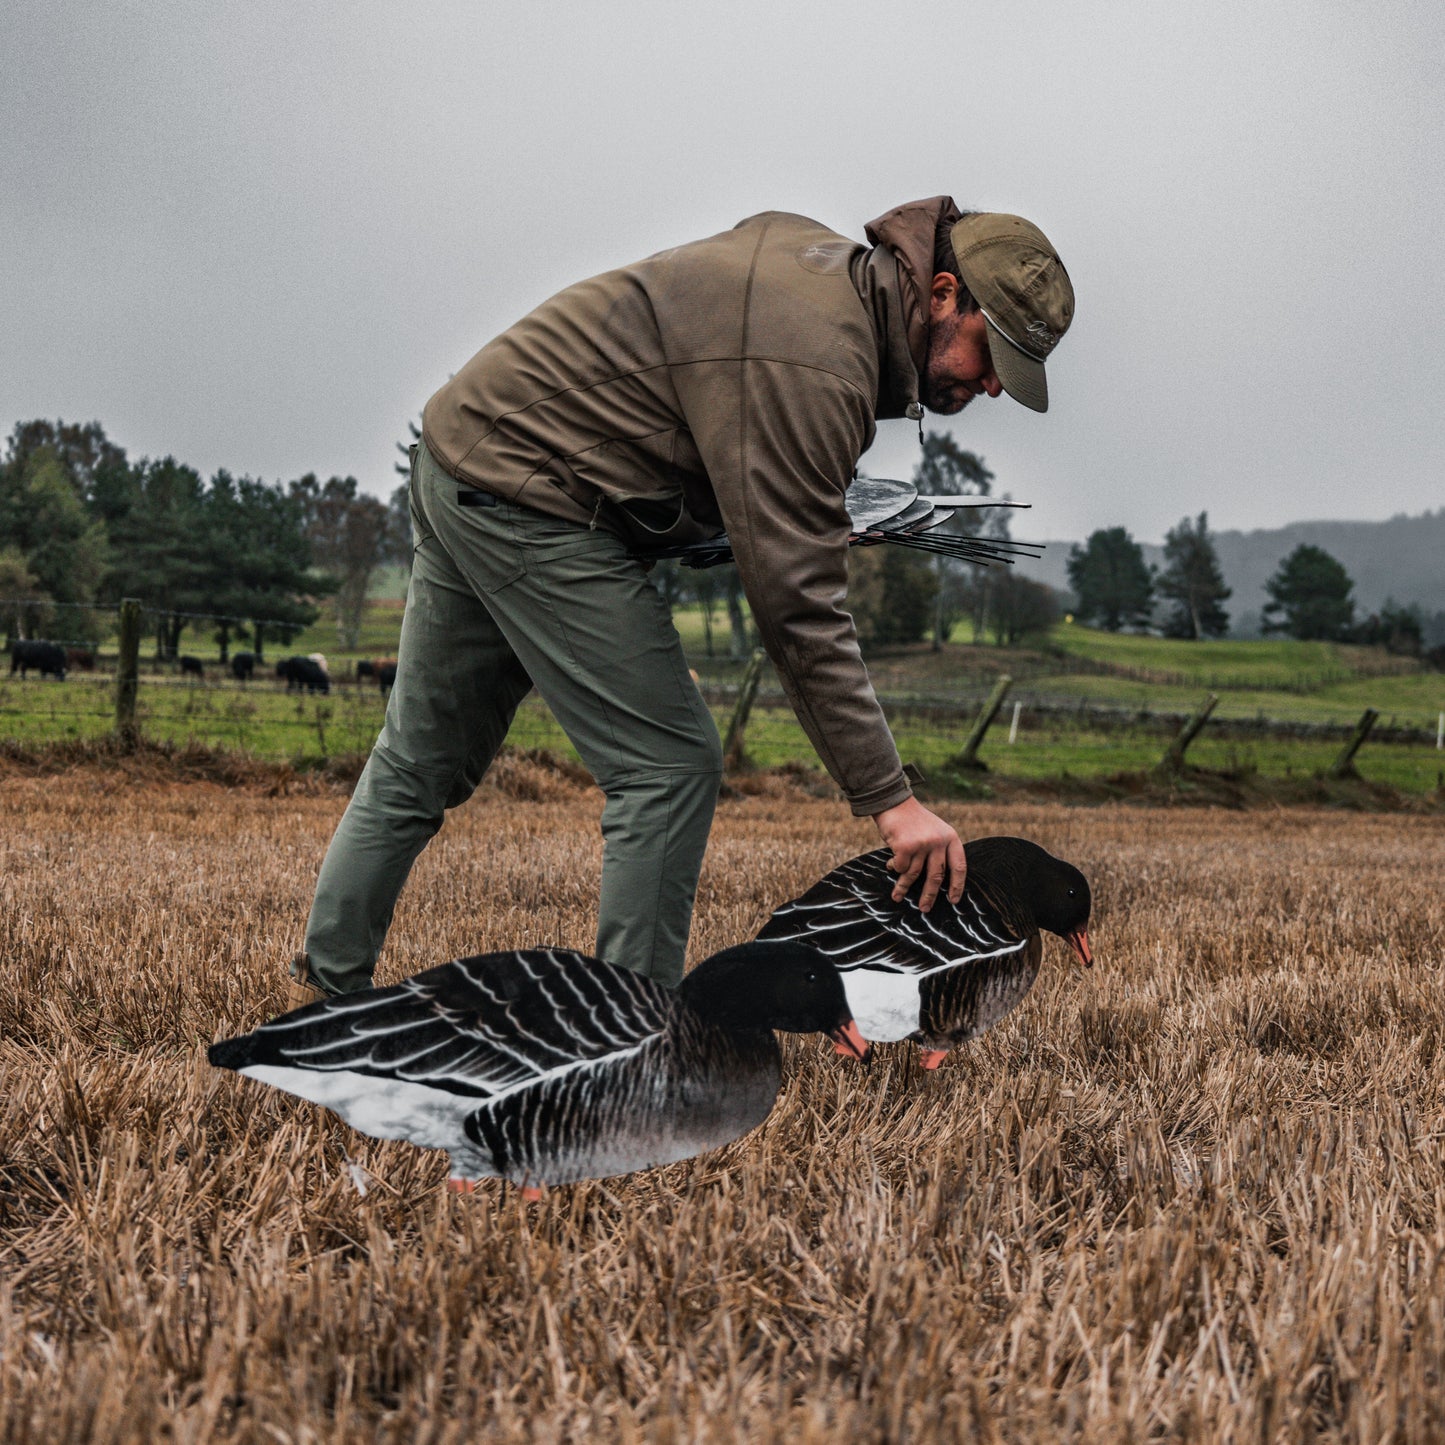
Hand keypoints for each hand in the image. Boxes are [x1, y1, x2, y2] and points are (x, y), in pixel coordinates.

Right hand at [871, 797, 965, 911]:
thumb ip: (939, 850)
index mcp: (950, 837)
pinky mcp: (906, 846)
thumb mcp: (934, 831)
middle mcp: (939, 841)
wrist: (894, 802)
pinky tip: (890, 865)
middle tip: (925, 908)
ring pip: (914, 874)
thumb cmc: (913, 820)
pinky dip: (894, 868)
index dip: (957, 885)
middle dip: (929, 895)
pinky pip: (900, 867)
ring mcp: (922, 844)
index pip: (959, 866)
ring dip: (903, 887)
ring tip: (897, 896)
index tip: (953, 900)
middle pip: (936, 876)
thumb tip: (939, 881)